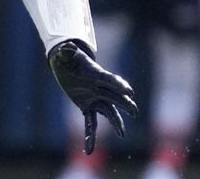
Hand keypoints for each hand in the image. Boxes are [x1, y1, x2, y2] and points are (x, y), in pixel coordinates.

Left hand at [48, 40, 137, 154]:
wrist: (67, 65)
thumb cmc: (68, 58)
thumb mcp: (65, 54)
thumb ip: (66, 52)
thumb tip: (65, 48)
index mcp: (95, 74)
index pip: (109, 79)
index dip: (118, 84)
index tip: (128, 91)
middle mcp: (99, 88)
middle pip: (114, 97)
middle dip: (124, 103)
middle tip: (134, 110)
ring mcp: (94, 98)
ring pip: (109, 112)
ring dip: (116, 123)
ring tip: (122, 134)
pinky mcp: (87, 107)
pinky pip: (90, 123)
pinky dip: (90, 136)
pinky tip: (89, 150)